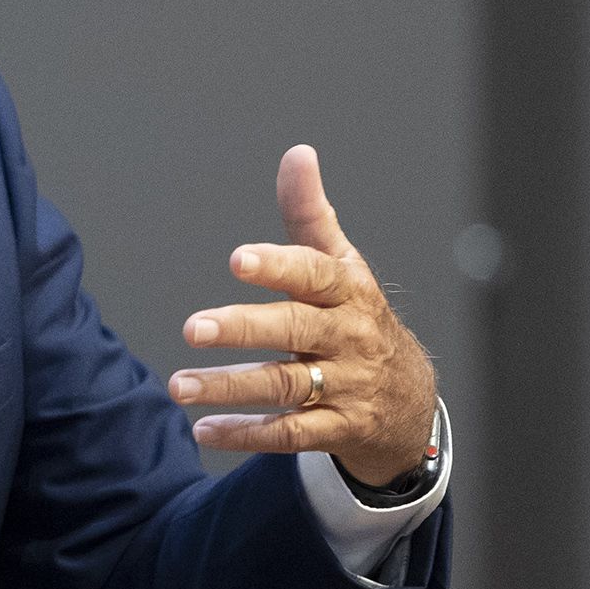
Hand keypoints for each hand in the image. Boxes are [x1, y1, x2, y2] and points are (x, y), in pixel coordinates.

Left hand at [170, 145, 437, 482]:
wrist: (410, 400)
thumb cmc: (358, 319)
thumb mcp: (343, 265)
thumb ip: (311, 214)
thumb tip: (297, 154)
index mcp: (348, 292)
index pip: (315, 274)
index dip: (279, 267)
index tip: (238, 259)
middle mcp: (348, 338)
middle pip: (294, 331)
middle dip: (244, 329)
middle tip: (193, 328)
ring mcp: (345, 386)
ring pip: (284, 386)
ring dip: (229, 386)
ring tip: (179, 385)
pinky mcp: (337, 430)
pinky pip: (290, 434)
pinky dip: (246, 433)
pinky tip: (204, 430)